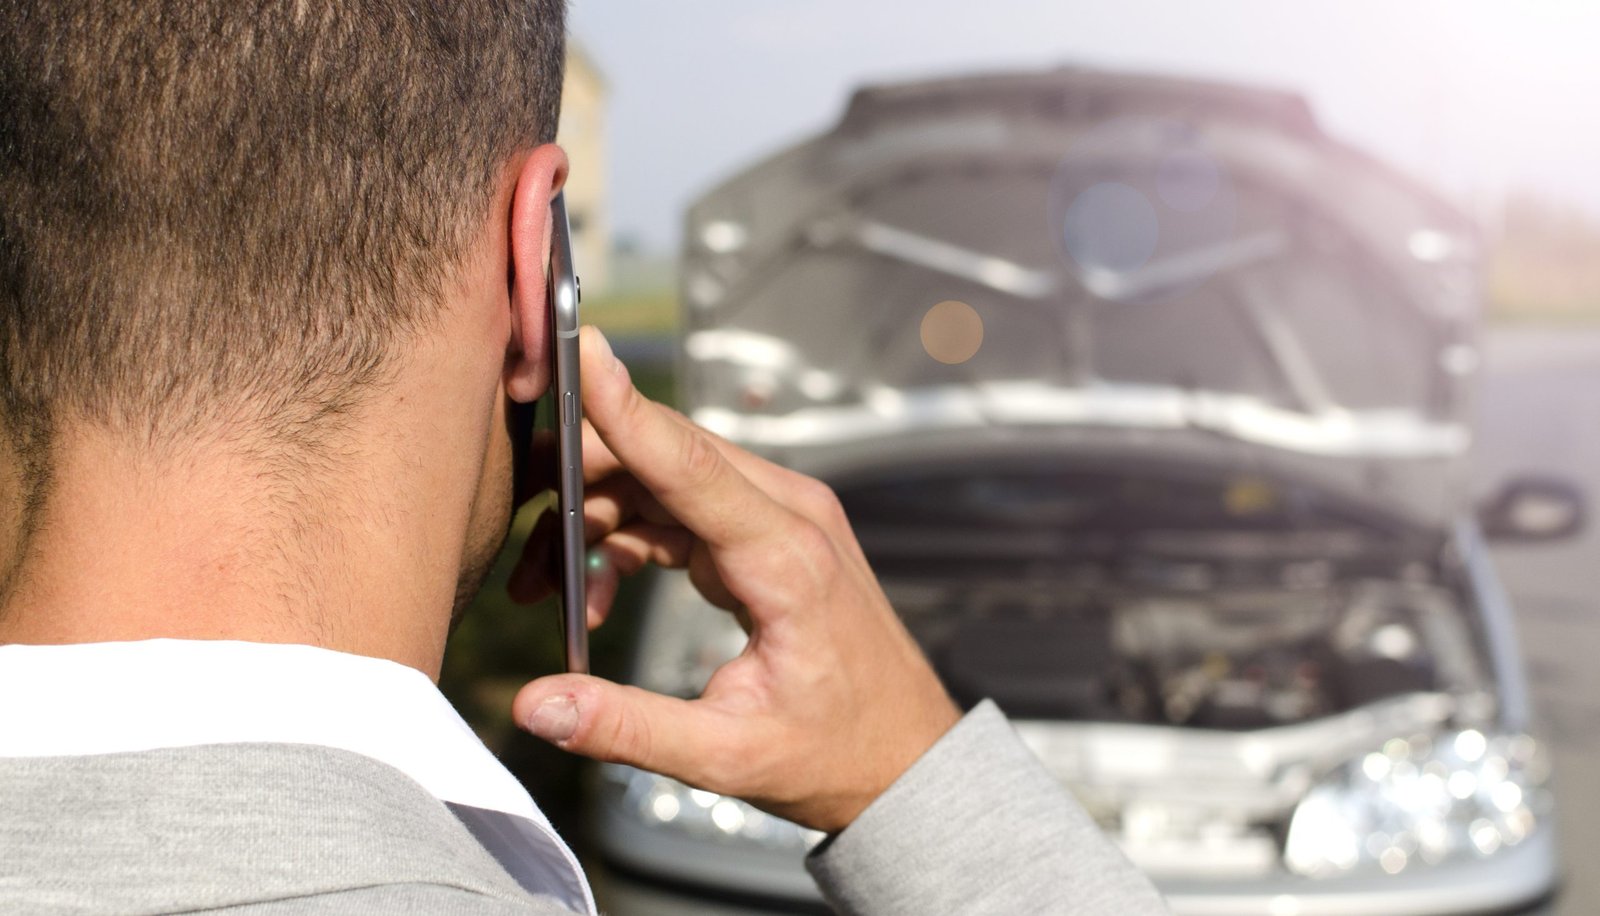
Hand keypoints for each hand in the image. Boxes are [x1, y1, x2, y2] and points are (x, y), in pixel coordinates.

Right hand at [509, 326, 960, 833]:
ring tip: (542, 592)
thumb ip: (628, 727)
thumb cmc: (835, 753)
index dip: (627, 409)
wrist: (906, 756)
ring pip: (661, 478)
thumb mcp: (728, 757)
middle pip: (661, 456)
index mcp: (786, 558)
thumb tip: (535, 705)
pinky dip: (625, 539)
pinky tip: (593, 601)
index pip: (690, 463)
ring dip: (592, 519)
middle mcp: (788, 514)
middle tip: (515, 543)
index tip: (579, 347)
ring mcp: (778, 516)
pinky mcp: (764, 531)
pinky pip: (677, 508)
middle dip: (576, 484)